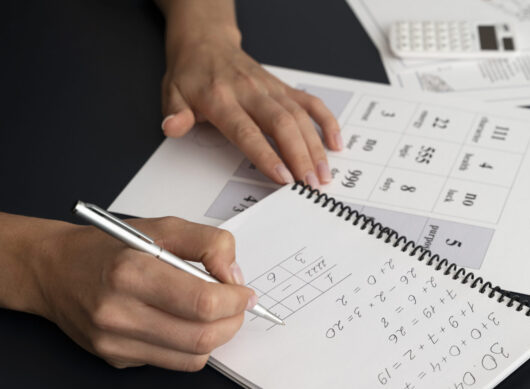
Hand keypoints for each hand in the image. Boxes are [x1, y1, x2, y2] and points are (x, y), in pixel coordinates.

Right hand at [33, 217, 255, 370]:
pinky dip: (191, 346)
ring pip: (193, 357)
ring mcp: (115, 342)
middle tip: (237, 306)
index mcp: (131, 273)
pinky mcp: (117, 359)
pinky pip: (173, 363)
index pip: (203, 302)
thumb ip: (209, 244)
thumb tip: (234, 277)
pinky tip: (184, 324)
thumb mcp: (163, 227)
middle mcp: (119, 313)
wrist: (54, 271)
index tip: (244, 293)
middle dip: (233, 322)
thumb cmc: (109, 248)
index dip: (235, 300)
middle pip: (202, 336)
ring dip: (216, 337)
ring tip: (215, 315)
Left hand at [160, 26, 341, 187]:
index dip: (268, 156)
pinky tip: (336, 143)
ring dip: (316, 147)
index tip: (284, 178)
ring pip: (300, 117)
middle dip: (301, 157)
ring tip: (324, 175)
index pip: (248, 131)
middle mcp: (251, 92)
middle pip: (282, 125)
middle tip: (311, 184)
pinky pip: (311, 103)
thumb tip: (172, 127)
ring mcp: (271, 89)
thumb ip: (175, 113)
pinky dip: (327, 122)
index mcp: (222, 98)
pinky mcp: (283, 88)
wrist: (206, 42)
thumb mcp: (171, 92)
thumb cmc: (191, 73)